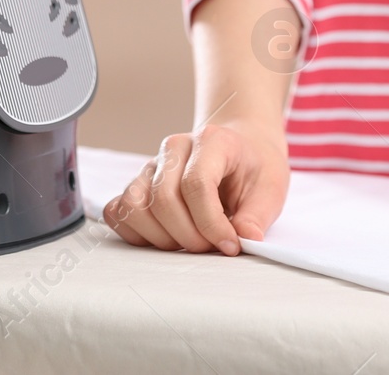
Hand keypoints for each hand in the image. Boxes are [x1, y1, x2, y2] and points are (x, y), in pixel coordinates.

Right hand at [102, 118, 288, 255]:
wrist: (240, 146)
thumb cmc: (253, 166)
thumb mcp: (271, 187)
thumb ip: (257, 215)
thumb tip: (245, 239)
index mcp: (210, 141)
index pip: (195, 184)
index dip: (211, 224)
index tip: (231, 246)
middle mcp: (174, 148)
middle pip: (162, 199)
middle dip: (188, 236)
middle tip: (212, 248)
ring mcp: (151, 165)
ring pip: (134, 205)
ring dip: (161, 237)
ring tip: (188, 242)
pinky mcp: (137, 184)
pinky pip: (117, 211)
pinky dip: (135, 233)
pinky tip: (165, 237)